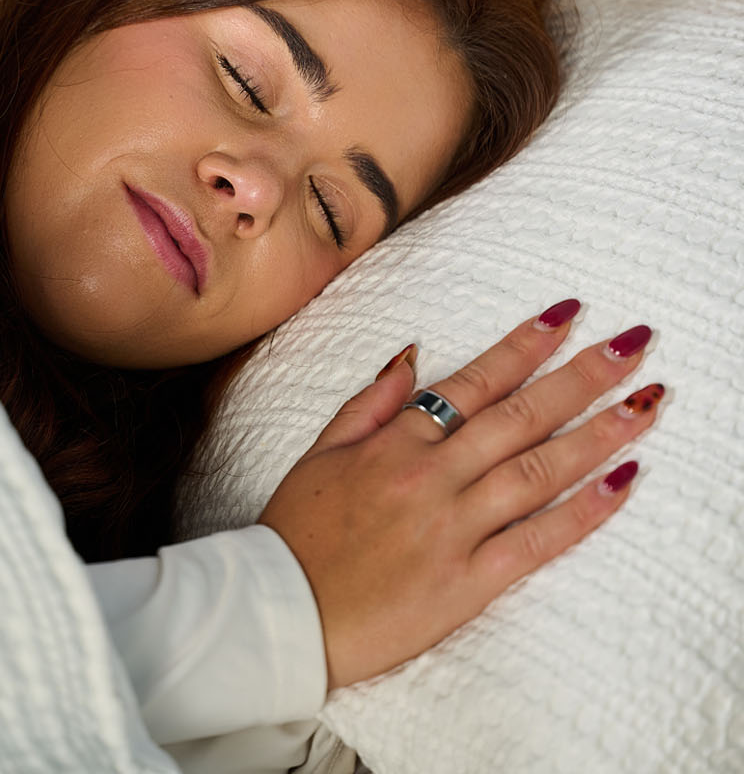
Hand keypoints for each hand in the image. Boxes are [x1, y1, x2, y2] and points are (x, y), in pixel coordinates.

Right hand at [259, 299, 657, 689]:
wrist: (283, 615)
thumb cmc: (295, 535)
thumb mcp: (318, 455)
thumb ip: (367, 405)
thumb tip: (410, 356)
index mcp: (393, 444)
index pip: (472, 383)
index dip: (523, 345)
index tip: (567, 315)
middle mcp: (430, 478)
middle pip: (520, 416)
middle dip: (581, 376)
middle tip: (632, 344)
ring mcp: (454, 528)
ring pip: (540, 469)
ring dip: (599, 433)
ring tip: (646, 402)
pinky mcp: (470, 580)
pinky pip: (539, 540)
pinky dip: (584, 511)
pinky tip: (622, 481)